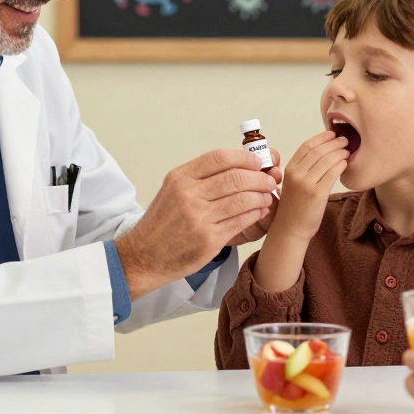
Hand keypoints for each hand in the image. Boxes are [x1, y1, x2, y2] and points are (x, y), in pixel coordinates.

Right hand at [116, 149, 277, 299]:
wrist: (144, 255)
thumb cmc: (162, 223)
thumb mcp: (173, 190)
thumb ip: (200, 178)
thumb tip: (238, 166)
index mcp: (180, 178)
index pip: (220, 158)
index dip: (245, 158)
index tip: (257, 162)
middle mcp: (188, 195)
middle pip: (236, 177)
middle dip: (259, 177)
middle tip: (269, 180)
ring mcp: (199, 218)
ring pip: (242, 199)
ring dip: (261, 196)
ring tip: (267, 196)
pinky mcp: (209, 239)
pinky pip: (241, 220)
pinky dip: (256, 213)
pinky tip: (259, 211)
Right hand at [268, 131, 349, 240]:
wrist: (290, 228)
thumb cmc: (294, 206)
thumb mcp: (293, 183)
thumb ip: (304, 168)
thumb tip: (324, 152)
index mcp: (289, 168)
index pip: (307, 146)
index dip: (321, 137)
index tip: (332, 134)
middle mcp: (296, 174)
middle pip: (318, 151)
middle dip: (334, 142)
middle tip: (345, 140)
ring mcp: (306, 183)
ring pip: (326, 160)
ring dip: (339, 152)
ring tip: (348, 150)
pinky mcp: (316, 194)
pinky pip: (332, 173)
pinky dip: (340, 165)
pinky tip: (346, 163)